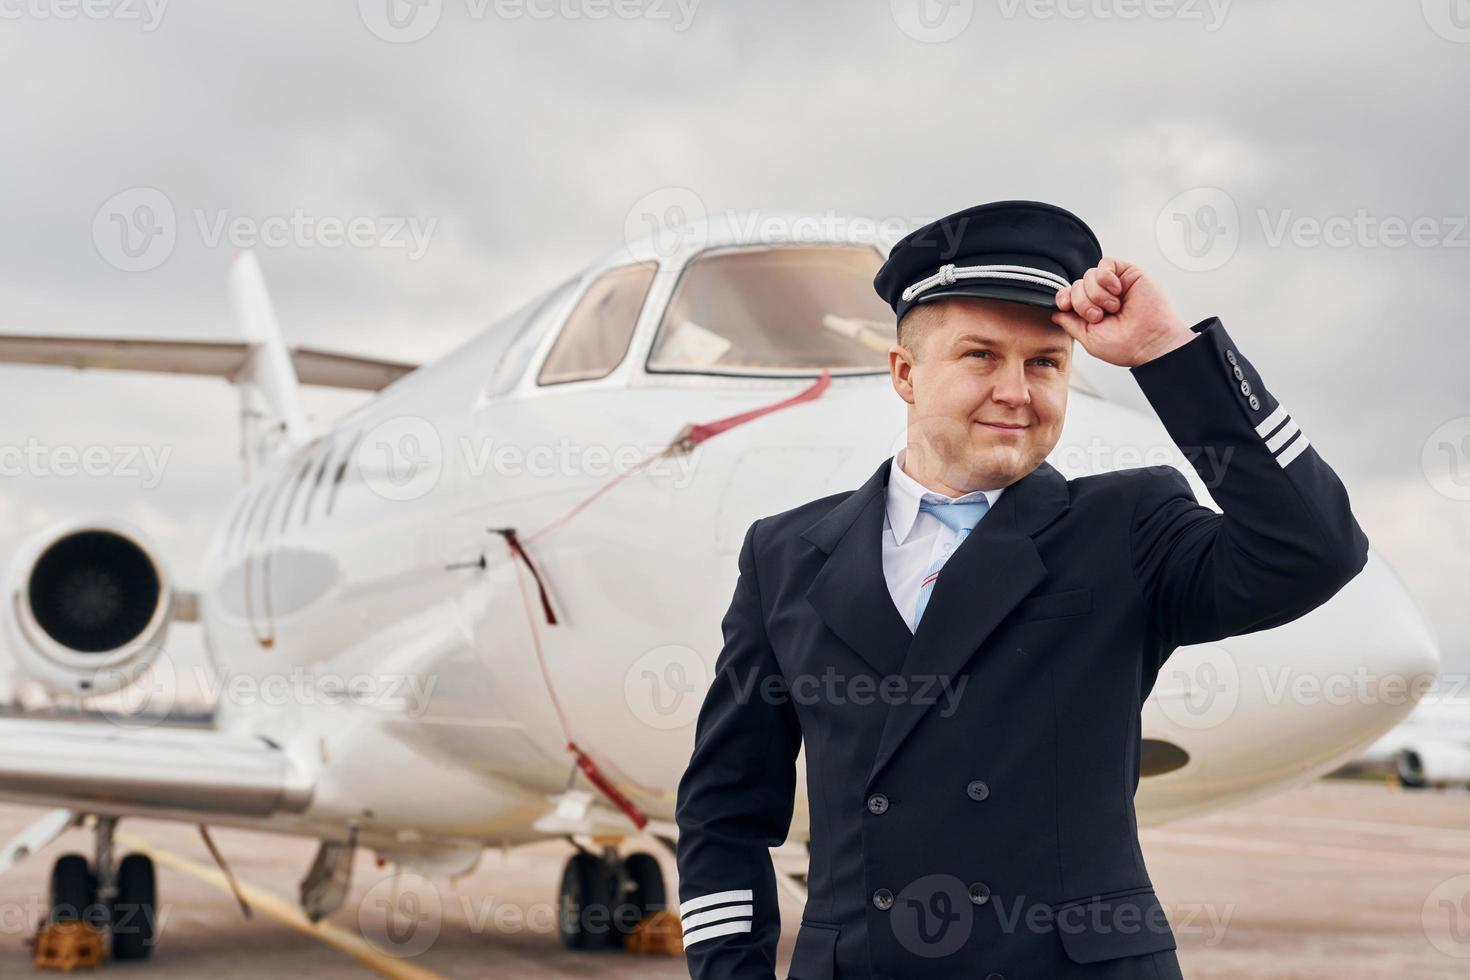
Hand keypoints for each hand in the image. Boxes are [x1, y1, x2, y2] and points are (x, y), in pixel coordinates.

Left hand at [1051, 257, 1194, 367]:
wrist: (1151, 341)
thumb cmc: (1125, 345)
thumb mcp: (1089, 338)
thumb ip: (1070, 324)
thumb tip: (1055, 313)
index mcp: (1090, 311)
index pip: (1067, 296)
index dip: (1062, 298)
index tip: (1065, 306)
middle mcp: (1100, 296)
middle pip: (1076, 285)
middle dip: (1082, 302)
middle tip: (1098, 316)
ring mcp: (1113, 284)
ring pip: (1088, 275)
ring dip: (1096, 293)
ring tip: (1112, 307)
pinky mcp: (1127, 273)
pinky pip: (1105, 263)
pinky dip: (1106, 278)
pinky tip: (1116, 291)